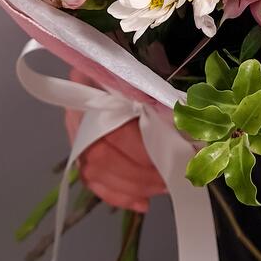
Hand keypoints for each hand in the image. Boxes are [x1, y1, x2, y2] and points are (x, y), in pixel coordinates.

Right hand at [63, 71, 165, 212]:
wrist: (108, 57)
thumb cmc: (132, 62)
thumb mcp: (147, 74)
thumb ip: (162, 101)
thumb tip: (186, 132)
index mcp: (90, 83)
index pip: (116, 126)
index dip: (146, 148)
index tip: (175, 155)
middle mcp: (76, 110)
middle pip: (102, 154)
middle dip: (142, 173)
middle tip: (174, 176)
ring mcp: (74, 131)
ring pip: (94, 171)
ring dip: (133, 186)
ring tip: (163, 187)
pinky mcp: (79, 148)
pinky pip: (91, 180)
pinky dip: (117, 195)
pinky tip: (142, 202)